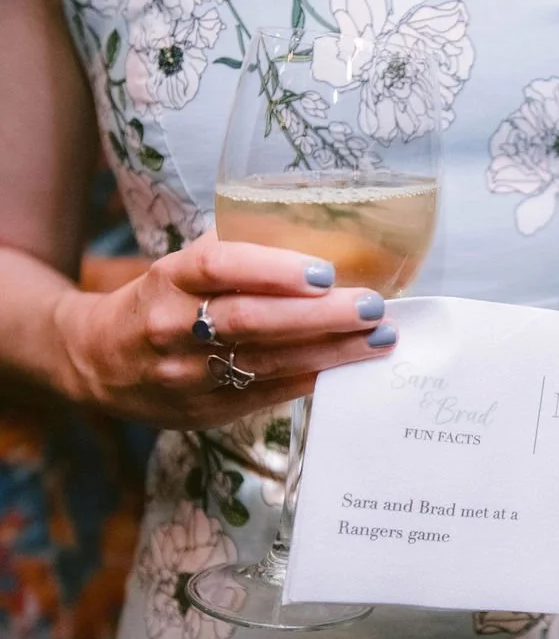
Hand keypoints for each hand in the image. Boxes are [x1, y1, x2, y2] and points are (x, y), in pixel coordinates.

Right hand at [56, 233, 394, 429]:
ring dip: (333, 351)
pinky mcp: (206, 412)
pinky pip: (269, 394)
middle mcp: (173, 329)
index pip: (218, 268)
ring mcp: (189, 377)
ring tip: (381, 338)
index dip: (273, 269)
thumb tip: (315, 227)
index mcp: (168, 280)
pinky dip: (315, 378)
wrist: (97, 363)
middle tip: (373, 306)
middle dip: (322, 316)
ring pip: (269, 363)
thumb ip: (235, 251)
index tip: (325, 271)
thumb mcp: (180, 267)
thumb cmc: (160, 301)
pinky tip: (352, 367)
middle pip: (254, 321)